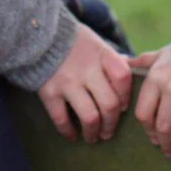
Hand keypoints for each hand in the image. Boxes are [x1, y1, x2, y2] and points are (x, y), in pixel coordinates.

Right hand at [38, 23, 132, 144]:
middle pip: (109, 104)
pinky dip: (68, 132)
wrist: (38, 34)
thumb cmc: (72, 41)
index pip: (123, 78)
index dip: (126, 96)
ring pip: (90, 117)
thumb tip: (131, 69)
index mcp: (101, 54)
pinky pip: (62, 120)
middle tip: (108, 132)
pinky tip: (72, 135)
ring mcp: (67, 82)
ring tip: (93, 137)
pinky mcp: (49, 92)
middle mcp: (87, 69)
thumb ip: (111, 58)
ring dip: (94, 132)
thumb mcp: (95, 43)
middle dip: (111, 124)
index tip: (122, 107)